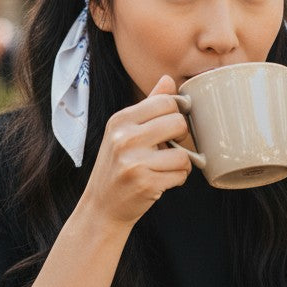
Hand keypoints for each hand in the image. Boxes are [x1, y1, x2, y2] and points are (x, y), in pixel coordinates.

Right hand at [79, 75, 191, 227]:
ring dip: (182, 162)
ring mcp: (134, 162)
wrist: (102, 206)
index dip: (175, 113)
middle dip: (181, 137)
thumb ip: (148, 105)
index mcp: (120, 120)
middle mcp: (124, 138)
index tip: (170, 127)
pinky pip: (181, 174)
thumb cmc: (117, 165)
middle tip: (170, 147)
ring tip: (166, 167)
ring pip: (184, 153)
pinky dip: (178, 178)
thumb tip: (168, 80)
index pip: (165, 102)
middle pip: (178, 123)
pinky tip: (163, 180)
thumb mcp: (124, 131)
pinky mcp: (145, 184)